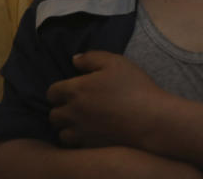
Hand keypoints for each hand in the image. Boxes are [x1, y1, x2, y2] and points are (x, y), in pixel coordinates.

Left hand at [47, 51, 169, 148]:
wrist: (150, 119)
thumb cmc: (134, 87)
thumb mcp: (116, 62)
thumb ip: (91, 57)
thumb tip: (74, 60)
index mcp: (76, 90)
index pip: (52, 92)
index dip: (59, 90)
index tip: (71, 89)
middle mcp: (72, 113)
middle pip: (53, 115)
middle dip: (61, 109)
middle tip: (77, 105)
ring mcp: (80, 132)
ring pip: (61, 132)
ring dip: (68, 126)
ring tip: (82, 121)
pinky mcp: (90, 145)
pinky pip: (75, 144)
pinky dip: (79, 139)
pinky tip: (91, 132)